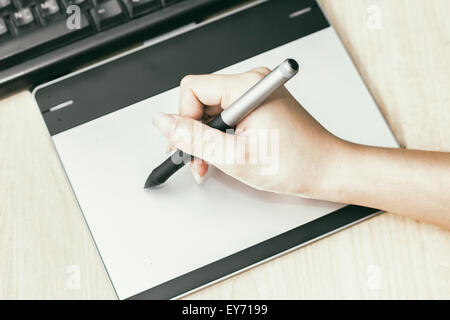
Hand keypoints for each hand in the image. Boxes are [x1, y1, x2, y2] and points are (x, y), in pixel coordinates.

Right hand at [152, 67, 344, 196]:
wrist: (325, 170)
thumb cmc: (295, 163)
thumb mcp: (234, 156)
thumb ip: (194, 138)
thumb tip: (164, 123)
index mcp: (247, 86)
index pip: (192, 88)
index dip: (184, 119)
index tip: (188, 144)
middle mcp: (252, 83)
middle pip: (201, 100)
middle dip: (195, 133)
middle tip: (199, 161)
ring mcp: (256, 93)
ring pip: (212, 110)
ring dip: (207, 138)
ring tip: (212, 163)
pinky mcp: (259, 104)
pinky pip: (227, 115)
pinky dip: (221, 137)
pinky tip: (225, 154)